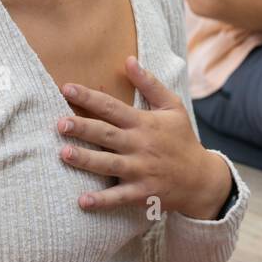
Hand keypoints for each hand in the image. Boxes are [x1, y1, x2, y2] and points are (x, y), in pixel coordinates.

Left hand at [56, 56, 224, 216]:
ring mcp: (140, 170)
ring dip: (86, 159)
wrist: (201, 179)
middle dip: (82, 128)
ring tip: (64, 153)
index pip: (112, 107)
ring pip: (108, 164)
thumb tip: (128, 60)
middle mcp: (140, 145)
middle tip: (59, 123)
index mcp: (144, 123)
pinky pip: (119, 197)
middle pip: (106, 134)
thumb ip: (150, 84)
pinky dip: (101, 201)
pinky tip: (82, 201)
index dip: (89, 97)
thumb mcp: (172, 107)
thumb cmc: (182, 139)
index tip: (66, 88)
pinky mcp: (142, 193)